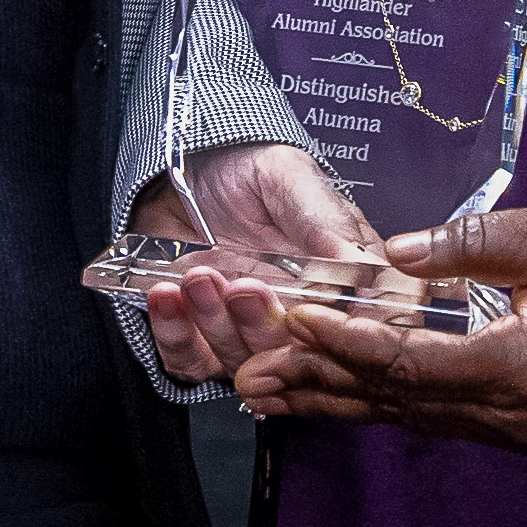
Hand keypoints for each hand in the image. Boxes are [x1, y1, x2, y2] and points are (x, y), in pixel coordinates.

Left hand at [129, 141, 382, 393]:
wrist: (181, 163)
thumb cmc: (246, 167)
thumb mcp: (291, 178)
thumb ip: (325, 223)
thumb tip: (359, 270)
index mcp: (336, 280)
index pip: (351, 330)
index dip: (334, 334)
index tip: (308, 311)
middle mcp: (295, 314)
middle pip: (295, 358)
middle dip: (264, 328)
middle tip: (243, 287)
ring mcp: (245, 331)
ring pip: (243, 364)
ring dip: (217, 325)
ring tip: (199, 276)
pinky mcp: (197, 338)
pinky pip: (187, 361)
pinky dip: (175, 334)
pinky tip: (166, 293)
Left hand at [234, 202, 526, 453]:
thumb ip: (476, 242)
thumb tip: (394, 253)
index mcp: (520, 367)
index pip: (406, 362)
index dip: (341, 341)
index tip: (287, 318)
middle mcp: (513, 416)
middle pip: (397, 404)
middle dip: (321, 386)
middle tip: (248, 378)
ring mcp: (524, 433)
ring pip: (416, 420)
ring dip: (346, 402)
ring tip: (276, 395)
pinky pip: (445, 421)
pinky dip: (390, 405)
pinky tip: (352, 394)